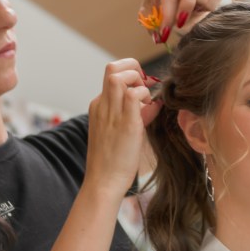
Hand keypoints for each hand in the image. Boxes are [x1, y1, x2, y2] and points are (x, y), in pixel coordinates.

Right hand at [82, 59, 161, 200]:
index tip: (141, 87)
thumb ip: (133, 113)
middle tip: (145, 86)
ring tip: (146, 102)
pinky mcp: (126, 124)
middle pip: (112, 68)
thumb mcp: (119, 131)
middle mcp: (102, 105)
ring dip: (139, 82)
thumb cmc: (113, 161)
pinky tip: (151, 111)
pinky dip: (146, 97)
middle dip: (133, 68)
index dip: (129, 75)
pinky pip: (135, 95)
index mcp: (98, 106)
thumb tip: (152, 103)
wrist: (103, 182)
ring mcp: (111, 113)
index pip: (112, 75)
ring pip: (119, 76)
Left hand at [140, 0, 226, 44]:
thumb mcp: (151, 16)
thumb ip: (152, 25)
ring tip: (192, 13)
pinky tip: (202, 12)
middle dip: (188, 4)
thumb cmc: (160, 11)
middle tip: (181, 23)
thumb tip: (158, 36)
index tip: (166, 32)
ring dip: (202, 1)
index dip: (168, 14)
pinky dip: (212, 4)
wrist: (172, 9)